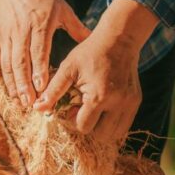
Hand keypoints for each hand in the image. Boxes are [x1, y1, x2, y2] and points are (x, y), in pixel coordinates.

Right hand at [0, 0, 89, 104]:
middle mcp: (20, 31)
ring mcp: (6, 35)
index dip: (38, 69)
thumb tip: (93, 40)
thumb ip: (76, 27)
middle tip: (29, 102)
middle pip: (20, 61)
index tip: (41, 87)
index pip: (38, 50)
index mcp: (39, 24)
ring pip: (7, 62)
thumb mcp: (61, 8)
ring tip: (17, 100)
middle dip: (24, 83)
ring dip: (11, 83)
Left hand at [33, 0, 159, 144]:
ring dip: (103, 127)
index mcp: (99, 96)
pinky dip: (113, 122)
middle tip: (83, 110)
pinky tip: (105, 107)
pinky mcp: (136, 101)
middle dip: (89, 126)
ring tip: (94, 110)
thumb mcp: (68, 68)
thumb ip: (53, 90)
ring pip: (116, 134)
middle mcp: (117, 103)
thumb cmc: (90, 52)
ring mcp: (130, 103)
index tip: (72, 106)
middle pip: (101, 135)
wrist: (119, 39)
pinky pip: (125, 124)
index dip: (74, 120)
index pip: (84, 126)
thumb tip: (37, 108)